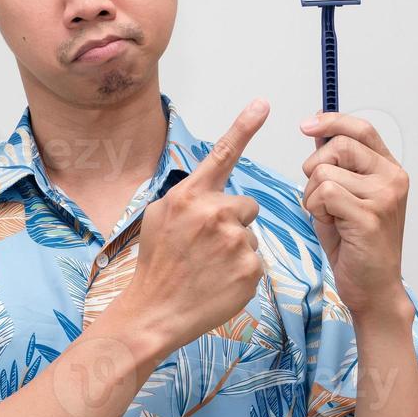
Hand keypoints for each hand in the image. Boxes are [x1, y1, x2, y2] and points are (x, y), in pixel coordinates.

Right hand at [122, 98, 269, 355]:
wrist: (154, 313)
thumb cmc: (155, 266)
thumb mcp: (157, 219)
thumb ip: (187, 198)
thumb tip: (208, 191)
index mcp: (189, 197)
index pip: (222, 155)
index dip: (244, 126)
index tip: (263, 103)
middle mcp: (215, 213)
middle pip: (245, 204)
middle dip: (233, 221)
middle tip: (207, 246)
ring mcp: (235, 242)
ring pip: (250, 234)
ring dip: (236, 247)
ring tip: (208, 267)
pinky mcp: (250, 268)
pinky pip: (255, 260)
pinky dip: (240, 271)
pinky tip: (217, 282)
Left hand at [300, 111, 412, 319]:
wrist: (372, 287)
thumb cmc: (356, 244)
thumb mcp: (345, 196)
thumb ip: (337, 165)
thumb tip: (318, 131)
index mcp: (389, 170)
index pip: (361, 129)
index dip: (332, 121)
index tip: (307, 125)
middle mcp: (392, 178)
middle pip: (338, 146)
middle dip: (314, 167)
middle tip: (318, 195)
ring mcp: (383, 196)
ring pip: (325, 172)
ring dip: (313, 195)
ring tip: (329, 216)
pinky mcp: (369, 215)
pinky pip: (324, 193)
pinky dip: (316, 209)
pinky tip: (330, 225)